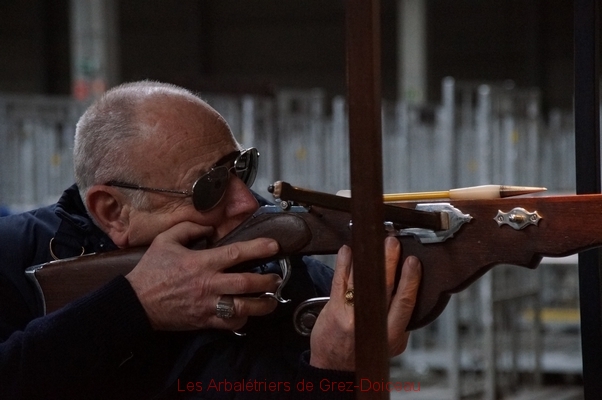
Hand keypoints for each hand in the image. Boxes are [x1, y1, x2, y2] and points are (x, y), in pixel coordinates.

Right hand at [125, 221, 280, 330]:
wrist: (136, 302)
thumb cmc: (152, 270)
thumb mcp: (165, 240)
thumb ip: (189, 228)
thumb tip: (210, 226)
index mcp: (202, 262)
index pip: (236, 253)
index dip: (258, 248)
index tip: (274, 245)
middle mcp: (209, 284)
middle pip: (246, 283)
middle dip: (266, 281)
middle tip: (276, 278)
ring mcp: (208, 305)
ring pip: (243, 307)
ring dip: (262, 304)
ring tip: (271, 299)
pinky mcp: (204, 321)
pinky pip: (229, 323)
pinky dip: (242, 320)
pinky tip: (247, 313)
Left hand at [308, 236, 421, 370]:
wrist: (334, 368)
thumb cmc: (363, 353)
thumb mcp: (390, 344)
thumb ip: (400, 321)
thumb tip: (410, 291)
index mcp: (392, 334)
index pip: (404, 302)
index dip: (410, 280)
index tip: (413, 261)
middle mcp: (372, 325)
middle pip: (385, 287)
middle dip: (390, 262)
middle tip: (394, 244)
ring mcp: (351, 316)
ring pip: (363, 282)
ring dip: (370, 259)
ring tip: (376, 243)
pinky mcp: (334, 310)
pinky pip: (340, 282)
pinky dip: (344, 264)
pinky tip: (348, 252)